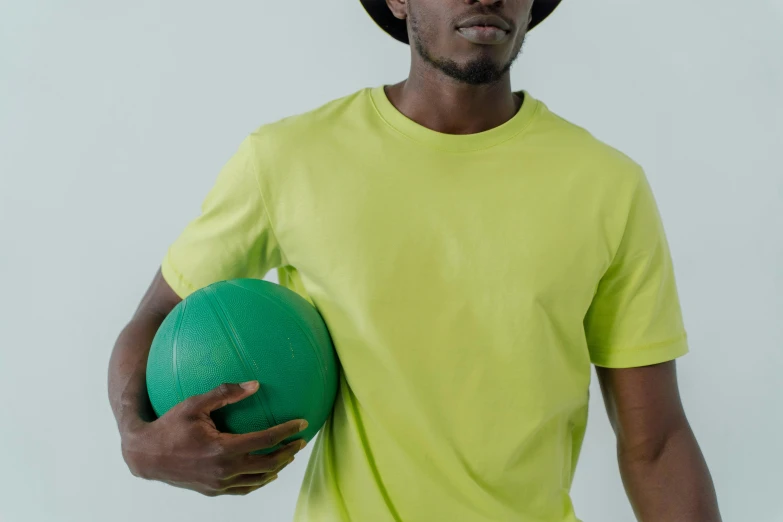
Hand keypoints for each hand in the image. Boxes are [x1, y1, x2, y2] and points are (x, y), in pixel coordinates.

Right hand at [121, 381, 307, 495]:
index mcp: (223, 449)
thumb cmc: (169, 425)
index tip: (302, 423)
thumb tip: (256, 384)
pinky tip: (267, 472)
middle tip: (301, 440)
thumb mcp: (194, 403)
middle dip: (289, 452)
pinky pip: (244, 488)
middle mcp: (224, 470)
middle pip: (269, 464)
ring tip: (289, 454)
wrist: (145, 456)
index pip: (266, 441)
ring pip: (259, 479)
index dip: (287, 431)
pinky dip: (260, 480)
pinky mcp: (213, 491)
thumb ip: (225, 392)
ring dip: (278, 467)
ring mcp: (219, 484)